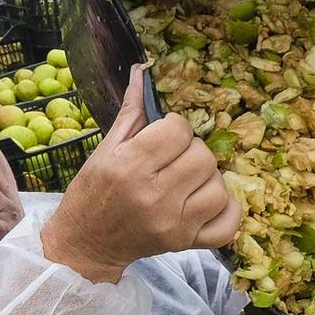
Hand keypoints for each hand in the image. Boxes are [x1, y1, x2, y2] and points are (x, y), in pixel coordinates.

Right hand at [41, 66, 241, 283]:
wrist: (86, 243)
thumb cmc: (92, 193)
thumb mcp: (105, 150)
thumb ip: (131, 112)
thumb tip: (142, 71)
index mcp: (130, 167)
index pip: (178, 130)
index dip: (174, 127)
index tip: (162, 136)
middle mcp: (154, 196)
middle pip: (203, 156)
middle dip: (191, 151)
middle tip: (174, 160)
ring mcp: (174, 224)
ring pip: (218, 186)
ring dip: (207, 179)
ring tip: (186, 181)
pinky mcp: (186, 243)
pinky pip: (228, 223)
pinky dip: (225, 209)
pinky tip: (206, 201)